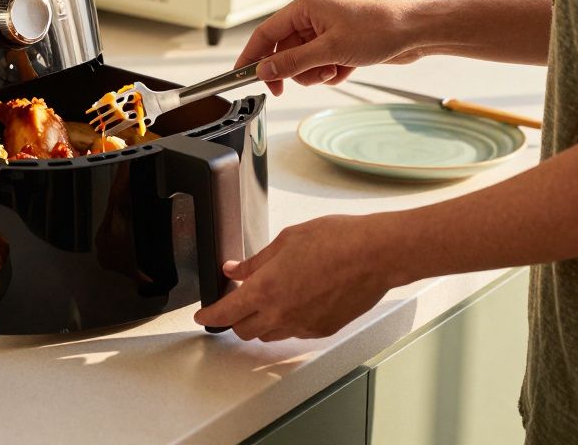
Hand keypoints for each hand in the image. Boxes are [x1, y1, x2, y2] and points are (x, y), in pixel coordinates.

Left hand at [194, 215, 398, 340]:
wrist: (375, 254)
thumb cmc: (336, 240)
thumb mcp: (285, 241)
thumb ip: (256, 261)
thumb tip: (234, 269)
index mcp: (265, 289)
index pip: (225, 313)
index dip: (209, 316)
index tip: (202, 316)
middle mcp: (281, 314)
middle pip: (244, 331)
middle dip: (234, 319)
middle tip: (236, 302)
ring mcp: (303, 325)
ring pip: (269, 336)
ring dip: (260, 323)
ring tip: (268, 300)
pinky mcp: (322, 330)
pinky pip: (294, 333)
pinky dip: (286, 323)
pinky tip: (295, 302)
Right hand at [237, 0, 421, 95]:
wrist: (414, 32)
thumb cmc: (378, 29)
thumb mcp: (329, 50)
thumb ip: (292, 62)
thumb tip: (264, 71)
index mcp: (305, 6)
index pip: (266, 33)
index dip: (252, 56)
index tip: (241, 76)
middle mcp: (313, 16)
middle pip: (284, 51)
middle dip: (296, 69)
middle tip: (307, 77)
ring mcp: (326, 30)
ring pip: (302, 62)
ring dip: (315, 73)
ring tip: (336, 69)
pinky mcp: (339, 43)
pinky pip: (320, 65)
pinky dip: (330, 72)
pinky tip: (348, 68)